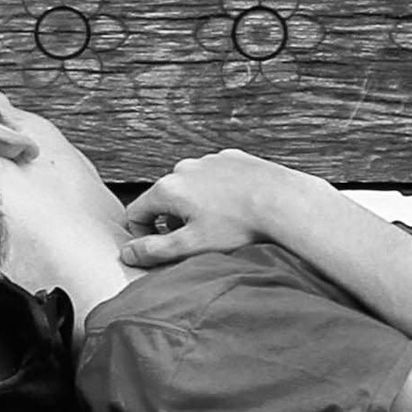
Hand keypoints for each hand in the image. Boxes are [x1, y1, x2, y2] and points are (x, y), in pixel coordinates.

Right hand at [119, 148, 318, 265]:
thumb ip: (154, 250)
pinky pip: (215, 177)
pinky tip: (237, 207)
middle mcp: (185, 168)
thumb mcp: (191, 245)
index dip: (143, 236)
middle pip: (164, 199)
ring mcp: (209, 160)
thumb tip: (128, 253)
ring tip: (221, 225)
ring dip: (196, 207)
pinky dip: (219, 192)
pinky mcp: (233, 157)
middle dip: (173, 222)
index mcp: (169, 188)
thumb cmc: (240, 225)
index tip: (161, 249)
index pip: (136, 212)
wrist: (283, 201)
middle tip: (197, 241)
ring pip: (191, 187)